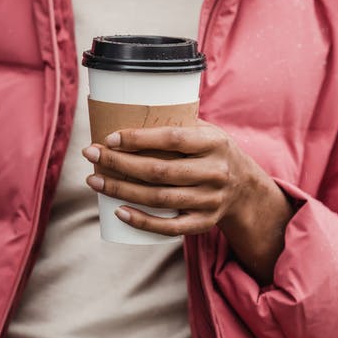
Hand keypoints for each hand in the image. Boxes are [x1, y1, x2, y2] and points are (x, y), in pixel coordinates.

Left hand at [82, 122, 294, 284]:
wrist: (246, 191)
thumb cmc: (214, 154)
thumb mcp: (208, 132)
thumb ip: (179, 124)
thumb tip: (129, 109)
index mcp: (214, 144)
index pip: (172, 139)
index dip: (138, 138)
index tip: (110, 137)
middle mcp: (215, 173)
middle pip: (159, 171)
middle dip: (119, 163)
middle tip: (91, 155)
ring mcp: (210, 201)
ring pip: (158, 199)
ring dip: (121, 190)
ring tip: (95, 181)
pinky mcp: (203, 223)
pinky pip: (168, 227)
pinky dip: (142, 221)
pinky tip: (119, 211)